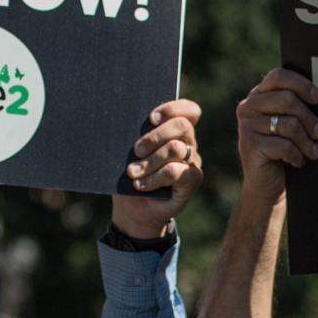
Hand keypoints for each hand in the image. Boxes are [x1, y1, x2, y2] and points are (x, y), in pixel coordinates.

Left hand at [111, 99, 203, 238]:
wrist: (134, 209)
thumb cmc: (130, 174)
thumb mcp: (128, 153)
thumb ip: (134, 136)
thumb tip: (124, 122)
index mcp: (175, 130)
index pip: (188, 110)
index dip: (172, 108)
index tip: (150, 118)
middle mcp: (188, 143)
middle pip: (182, 126)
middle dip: (156, 135)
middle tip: (136, 150)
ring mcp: (192, 161)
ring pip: (177, 149)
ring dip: (151, 161)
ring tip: (132, 172)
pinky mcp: (192, 180)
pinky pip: (177, 171)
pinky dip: (155, 178)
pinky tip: (140, 185)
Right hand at [234, 68, 317, 209]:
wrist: (266, 183)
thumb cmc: (283, 150)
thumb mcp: (290, 123)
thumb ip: (298, 107)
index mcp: (260, 94)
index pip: (279, 76)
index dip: (301, 84)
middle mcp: (249, 106)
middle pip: (287, 99)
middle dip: (309, 118)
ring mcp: (247, 126)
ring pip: (288, 124)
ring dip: (306, 141)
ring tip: (314, 152)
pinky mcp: (249, 146)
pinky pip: (283, 146)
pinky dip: (296, 155)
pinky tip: (299, 161)